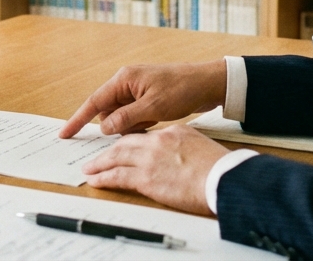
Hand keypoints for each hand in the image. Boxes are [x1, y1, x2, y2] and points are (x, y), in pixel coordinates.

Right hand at [59, 60, 226, 137]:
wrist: (208, 83)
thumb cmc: (182, 90)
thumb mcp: (153, 108)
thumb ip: (125, 119)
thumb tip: (104, 128)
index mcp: (124, 79)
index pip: (94, 102)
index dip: (78, 119)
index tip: (64, 134)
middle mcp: (126, 82)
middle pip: (108, 111)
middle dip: (118, 124)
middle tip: (142, 123)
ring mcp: (136, 90)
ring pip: (121, 116)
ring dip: (132, 125)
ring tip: (153, 119)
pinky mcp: (146, 97)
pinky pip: (134, 115)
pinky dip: (140, 122)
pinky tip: (156, 120)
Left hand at [82, 125, 231, 214]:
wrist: (223, 178)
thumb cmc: (219, 167)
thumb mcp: (200, 145)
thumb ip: (185, 144)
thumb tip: (181, 150)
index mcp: (171, 132)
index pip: (144, 136)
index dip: (130, 143)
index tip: (122, 148)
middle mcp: (157, 142)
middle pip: (125, 144)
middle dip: (109, 151)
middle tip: (98, 157)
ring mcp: (149, 159)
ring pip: (116, 158)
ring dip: (100, 164)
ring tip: (90, 169)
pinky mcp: (146, 178)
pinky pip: (117, 176)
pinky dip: (103, 178)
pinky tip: (96, 180)